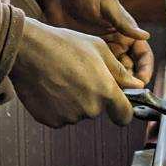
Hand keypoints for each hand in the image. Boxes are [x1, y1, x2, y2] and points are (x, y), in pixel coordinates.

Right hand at [10, 17, 141, 127]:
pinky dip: (56, 106)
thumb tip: (137, 86)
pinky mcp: (51, 121)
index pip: (124, 116)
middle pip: (97, 110)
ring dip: (73, 101)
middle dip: (91, 97)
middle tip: (76, 76)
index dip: (123, 111)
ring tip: (59, 78)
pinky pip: (60, 117)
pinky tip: (49, 87)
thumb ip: (120, 72)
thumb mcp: (98, 49)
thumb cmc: (64, 45)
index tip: (118, 107)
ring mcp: (69, 117)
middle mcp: (90, 108)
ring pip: (78, 113)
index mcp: (106, 91)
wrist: (28, 50)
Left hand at [39, 0, 153, 85]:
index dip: (145, 68)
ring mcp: (101, 52)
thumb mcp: (106, 4)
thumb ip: (123, 21)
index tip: (142, 82)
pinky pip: (98, 73)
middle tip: (125, 93)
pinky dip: (100, 81)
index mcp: (126, 31)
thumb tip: (145, 36)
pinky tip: (96, 87)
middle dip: (132, 82)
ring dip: (116, 84)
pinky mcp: (86, 57)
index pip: (143, 54)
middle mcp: (117, 44)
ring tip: (110, 92)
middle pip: (131, 69)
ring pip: (115, 74)